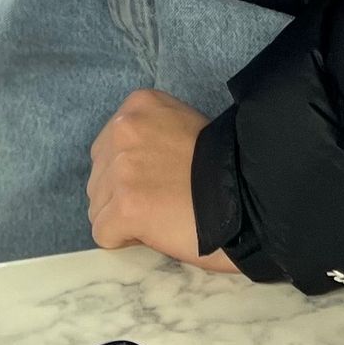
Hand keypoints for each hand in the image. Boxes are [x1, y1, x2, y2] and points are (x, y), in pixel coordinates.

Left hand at [87, 89, 241, 274]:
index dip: (130, 172)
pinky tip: (155, 231)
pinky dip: (124, 239)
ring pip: (97, 206)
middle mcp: (124, 129)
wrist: (246, 192)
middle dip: (121, 195)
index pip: (108, 147)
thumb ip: (149, 136)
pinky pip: (103, 232)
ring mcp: (121, 168)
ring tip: (160, 217)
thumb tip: (128, 167)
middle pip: (99, 176)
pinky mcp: (124, 206)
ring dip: (122, 219)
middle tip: (160, 203)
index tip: (158, 181)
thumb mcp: (182, 125)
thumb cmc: (222, 165)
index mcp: (138, 105)